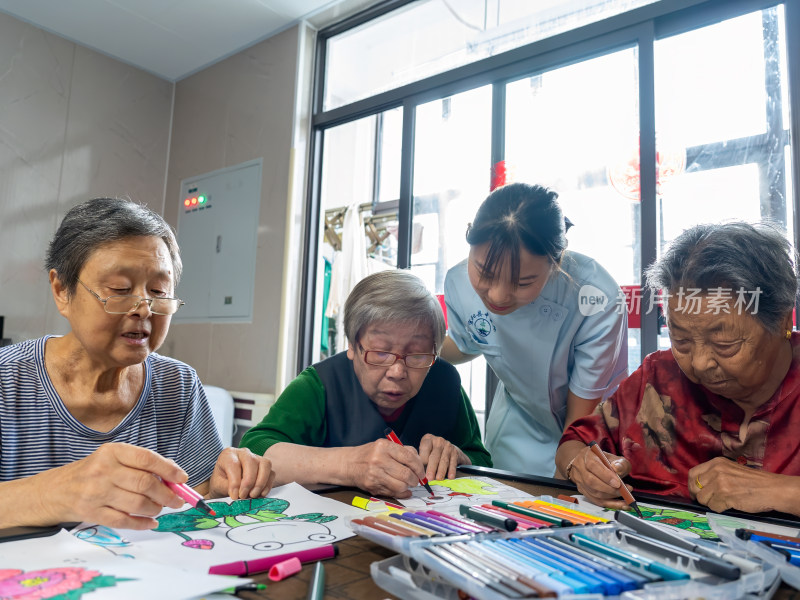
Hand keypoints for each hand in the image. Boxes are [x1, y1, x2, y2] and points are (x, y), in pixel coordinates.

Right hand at [42, 443, 185, 529]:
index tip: (183, 478)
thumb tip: (174, 474)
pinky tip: (151, 522)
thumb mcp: (114, 458)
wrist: (56, 490)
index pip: (147, 459)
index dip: (169, 469)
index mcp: (112, 452)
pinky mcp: (91, 513)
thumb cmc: (93, 472)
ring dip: (155, 509)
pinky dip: (142, 523)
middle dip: (167, 494)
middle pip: (145, 483)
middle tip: (177, 500)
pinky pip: (123, 521)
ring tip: (160, 508)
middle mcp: (103, 470)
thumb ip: (142, 464)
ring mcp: (96, 493)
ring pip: (137, 503)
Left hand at [207, 448, 274, 499]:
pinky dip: (267, 485)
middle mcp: (244, 453)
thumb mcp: (218, 485)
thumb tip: (236, 493)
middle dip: (249, 482)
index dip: (235, 482)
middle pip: (251, 461)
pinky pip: (272, 473)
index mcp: (228, 454)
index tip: (234, 496)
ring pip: (265, 465)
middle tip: (243, 496)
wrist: (227, 483)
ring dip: (260, 482)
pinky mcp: (265, 466)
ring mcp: (257, 457)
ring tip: (252, 495)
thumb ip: (226, 487)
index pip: (233, 464)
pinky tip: (260, 494)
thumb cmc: (222, 482)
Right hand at [346, 439, 424, 497]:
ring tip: (406, 483)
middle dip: (415, 479)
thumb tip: (420, 463)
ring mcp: (375, 474)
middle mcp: (379, 460)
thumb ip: (404, 451)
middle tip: (416, 480)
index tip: (422, 472)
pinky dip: (400, 493)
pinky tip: (401, 489)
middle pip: (406, 474)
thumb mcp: (386, 445)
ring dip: (407, 487)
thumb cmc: (370, 454)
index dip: (419, 467)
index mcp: (384, 446)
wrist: (349, 464)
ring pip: (401, 486)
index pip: (409, 458)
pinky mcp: (372, 486)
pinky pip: (392, 493)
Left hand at [419, 434, 467, 480]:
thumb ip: (422, 460)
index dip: (422, 462)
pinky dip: (451, 471)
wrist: (448, 448)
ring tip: (438, 479)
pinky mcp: (455, 452)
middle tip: (429, 478)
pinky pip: (453, 463)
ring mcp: (448, 446)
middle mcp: (438, 441)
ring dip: (441, 471)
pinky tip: (450, 477)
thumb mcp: (425, 451)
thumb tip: (419, 474)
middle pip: (434, 456)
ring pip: (444, 460)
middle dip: (431, 468)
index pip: (424, 450)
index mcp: (428, 439)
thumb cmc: (432, 452)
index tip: (421, 472)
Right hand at [568, 445, 633, 510]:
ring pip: (593, 492)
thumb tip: (617, 469)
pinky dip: (609, 503)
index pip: (593, 465)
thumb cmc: (604, 460)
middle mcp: (580, 468)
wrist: (591, 463)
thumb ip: (619, 463)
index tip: (618, 483)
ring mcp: (579, 480)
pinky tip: (620, 504)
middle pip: (590, 481)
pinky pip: (595, 500)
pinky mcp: (582, 490)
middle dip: (609, 489)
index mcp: (587, 455)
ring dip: (610, 496)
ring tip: (624, 496)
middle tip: (623, 491)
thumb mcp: (615, 458)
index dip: (605, 475)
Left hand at [689, 457, 798, 514]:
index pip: (693, 473)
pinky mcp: (725, 496)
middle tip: (708, 501)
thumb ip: (715, 474)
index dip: (692, 485)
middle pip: (694, 487)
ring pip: (703, 499)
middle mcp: (716, 471)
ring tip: (724, 501)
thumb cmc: (754, 481)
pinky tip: (730, 505)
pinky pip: (713, 507)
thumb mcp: (731, 470)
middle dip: (699, 496)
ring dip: (711, 503)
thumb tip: (699, 485)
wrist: (772, 489)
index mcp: (716, 462)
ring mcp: (720, 483)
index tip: (696, 492)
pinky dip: (720, 509)